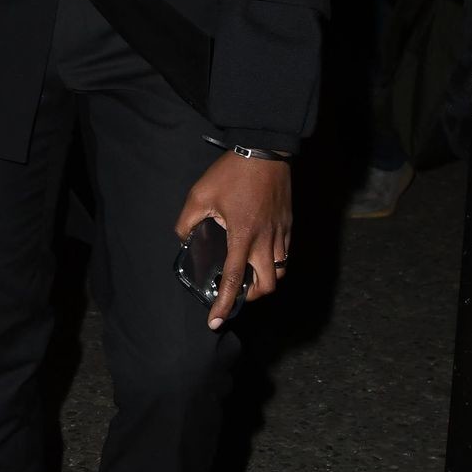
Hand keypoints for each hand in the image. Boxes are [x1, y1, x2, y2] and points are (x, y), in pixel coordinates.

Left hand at [174, 153, 291, 330]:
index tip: (215, 322)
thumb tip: (182, 238)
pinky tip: (261, 252)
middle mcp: (264, 241)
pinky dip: (275, 260)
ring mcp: (280, 233)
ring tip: (249, 274)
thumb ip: (187, 220)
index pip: (232, 280)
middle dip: (253, 295)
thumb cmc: (232, 173)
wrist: (265, 150)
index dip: (223, 304)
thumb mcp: (199, 194)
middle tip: (238, 291)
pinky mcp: (289, 224)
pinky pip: (286, 253)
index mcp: (241, 236)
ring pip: (280, 270)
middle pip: (268, 285)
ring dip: (265, 279)